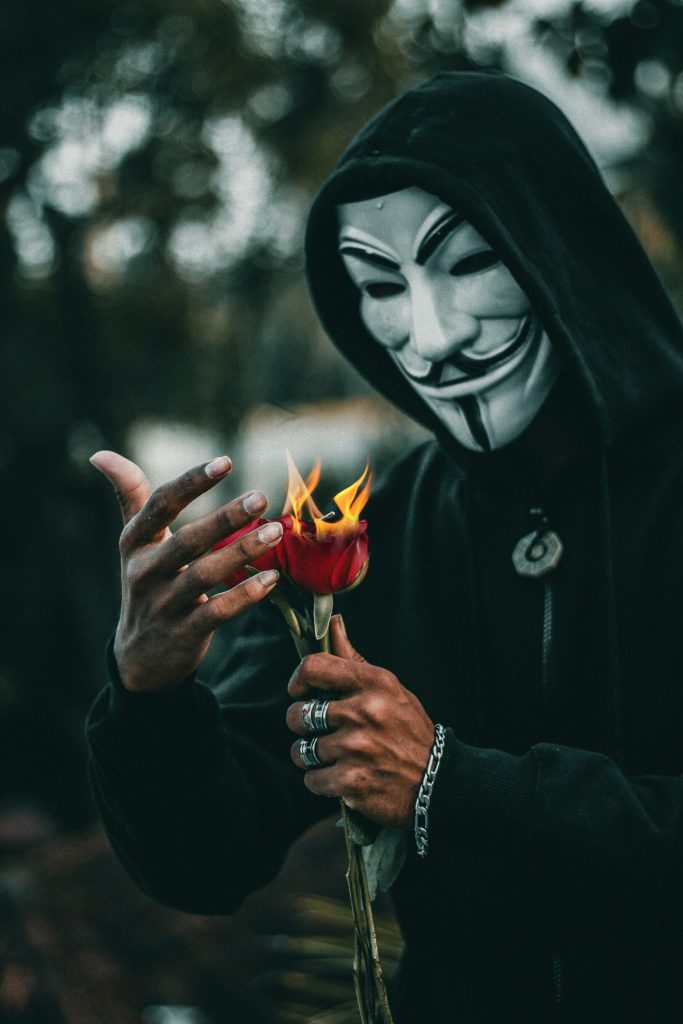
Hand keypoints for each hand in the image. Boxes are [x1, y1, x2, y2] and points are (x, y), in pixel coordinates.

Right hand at [90, 450, 282, 692]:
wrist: (140, 655)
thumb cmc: (147, 582)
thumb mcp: (135, 542)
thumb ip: (130, 497)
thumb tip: (100, 454)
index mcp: (135, 543)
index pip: (160, 505)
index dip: (191, 482)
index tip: (225, 462)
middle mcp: (145, 572)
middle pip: (187, 541)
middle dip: (225, 518)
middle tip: (261, 498)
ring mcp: (163, 605)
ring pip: (205, 575)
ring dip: (242, 552)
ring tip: (276, 531)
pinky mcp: (184, 633)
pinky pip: (217, 611)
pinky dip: (245, 595)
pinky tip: (271, 577)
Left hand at [286, 616, 434, 829]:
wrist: (436, 781)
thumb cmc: (408, 730)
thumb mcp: (389, 689)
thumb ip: (354, 660)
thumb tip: (334, 623)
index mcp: (374, 683)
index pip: (313, 667)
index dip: (298, 680)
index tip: (300, 692)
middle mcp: (364, 712)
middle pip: (298, 714)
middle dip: (303, 725)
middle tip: (322, 731)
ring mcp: (357, 748)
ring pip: (301, 750)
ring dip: (311, 756)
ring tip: (334, 756)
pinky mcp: (352, 781)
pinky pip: (311, 779)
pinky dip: (321, 782)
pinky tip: (342, 777)